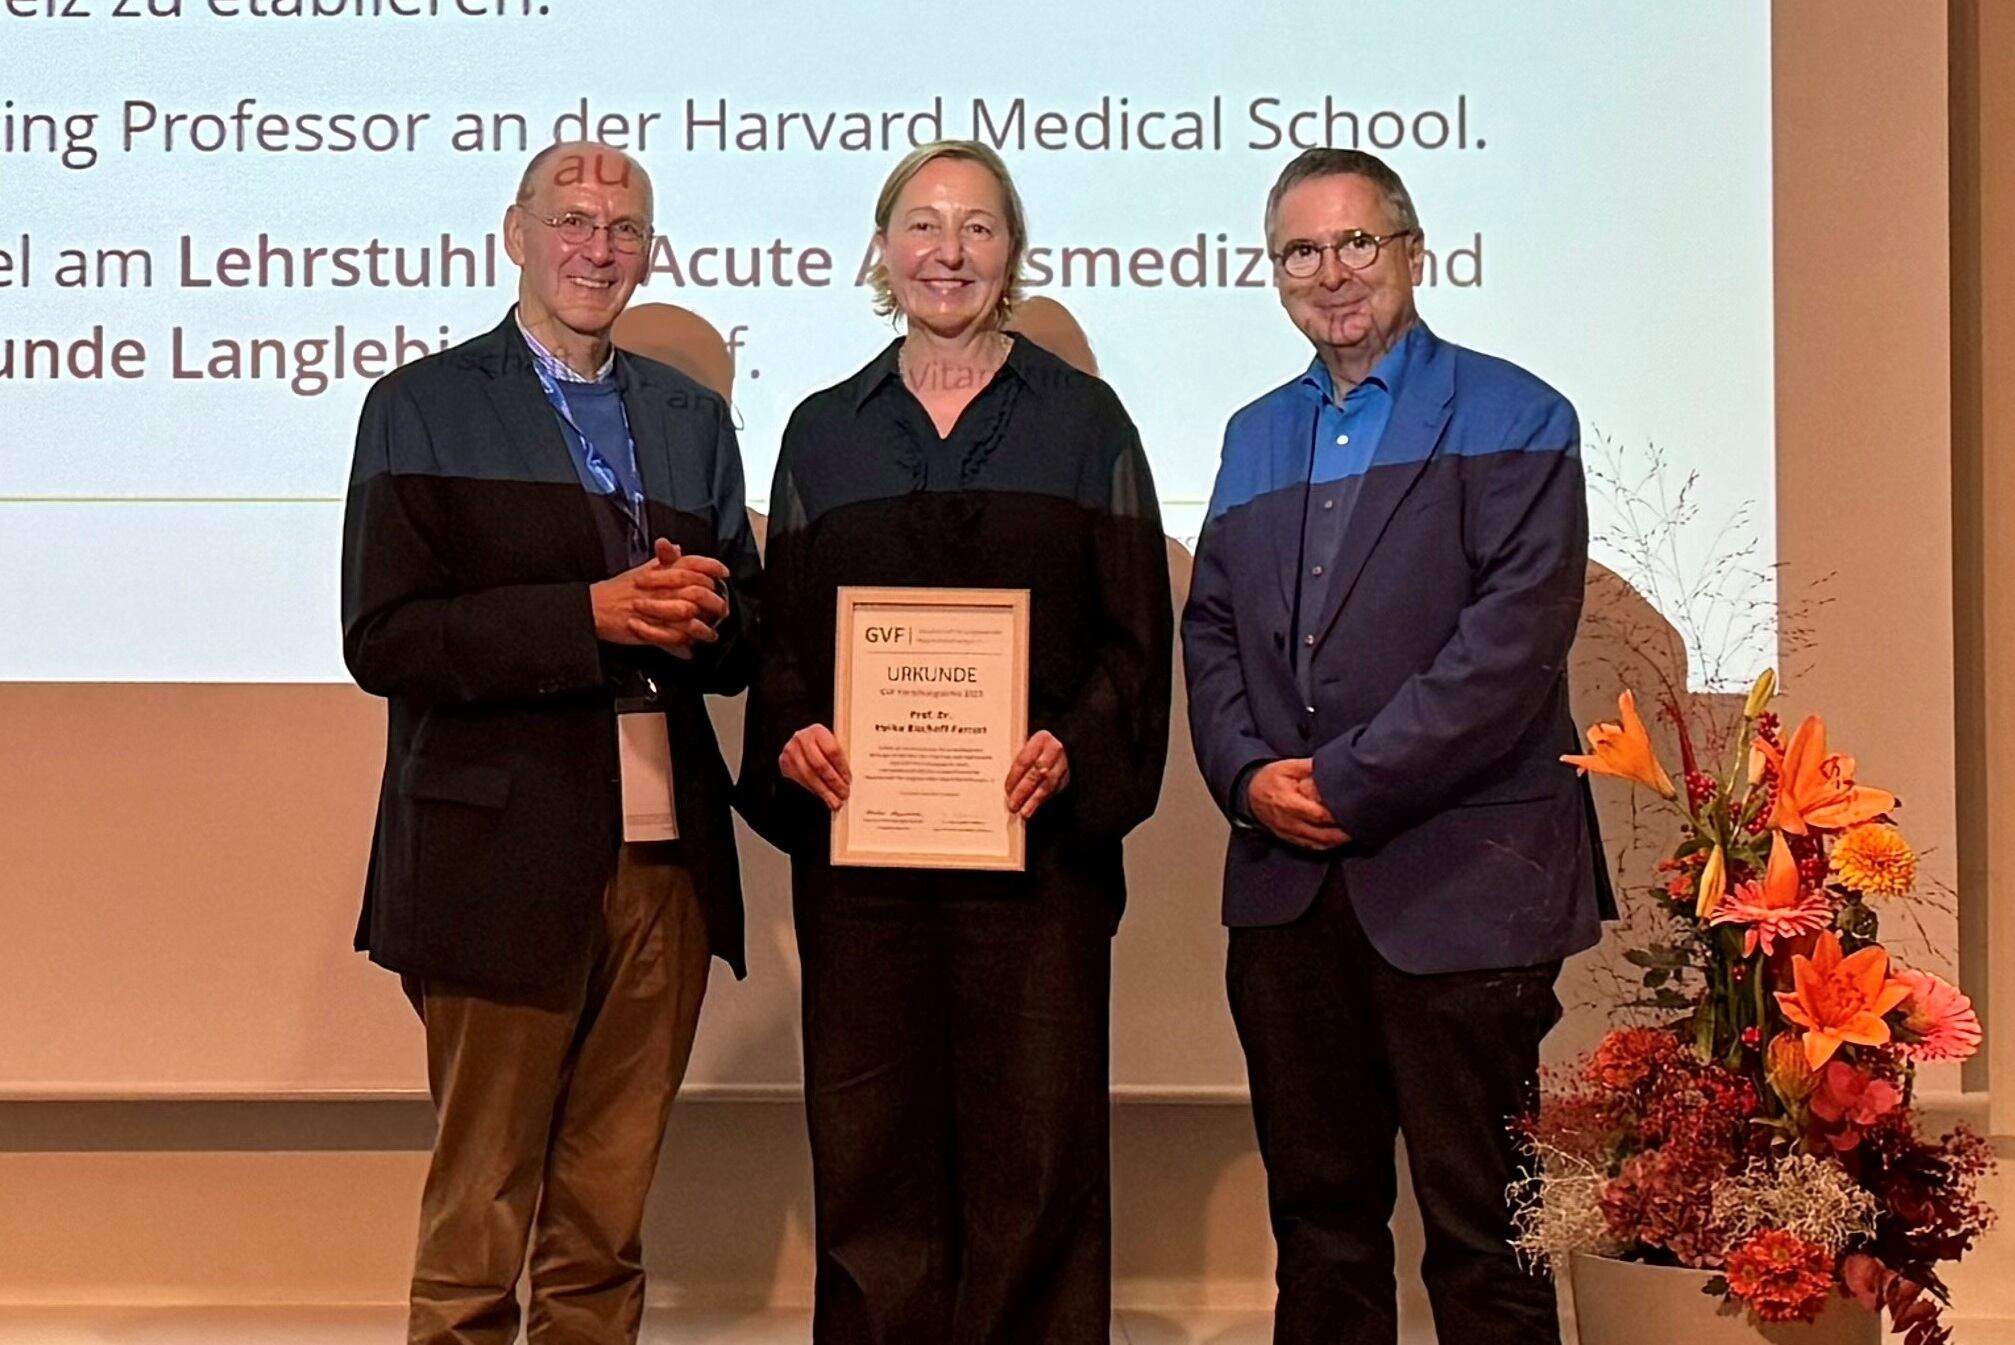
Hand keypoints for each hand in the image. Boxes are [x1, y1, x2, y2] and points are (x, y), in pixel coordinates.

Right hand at [591, 539, 730, 652]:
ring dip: (704, 625)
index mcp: (659, 571)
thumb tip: (678, 549)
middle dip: (714, 601)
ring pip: (689, 614)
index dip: (712, 567)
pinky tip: (692, 647)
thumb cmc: (617, 589)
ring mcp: (656, 608)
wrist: (593, 607)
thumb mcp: (642, 569)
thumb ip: (663, 561)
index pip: (691, 563)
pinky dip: (686, 643)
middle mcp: (660, 587)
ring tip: (711, 633)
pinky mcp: (650, 629)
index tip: (723, 573)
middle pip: (696, 589)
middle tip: (722, 608)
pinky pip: (674, 636)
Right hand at [780, 723, 849, 810]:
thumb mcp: (830, 744)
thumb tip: (848, 780)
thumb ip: (839, 758)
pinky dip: (815, 791)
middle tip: (843, 794)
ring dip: (824, 791)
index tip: (849, 780)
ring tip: (835, 801)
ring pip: (810, 776)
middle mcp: (802, 738)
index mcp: (818, 731)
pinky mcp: (784, 763)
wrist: (798, 742)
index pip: (832, 751)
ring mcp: (791, 751)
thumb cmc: (819, 745)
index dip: (842, 768)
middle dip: (834, 783)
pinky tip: (824, 796)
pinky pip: (801, 781)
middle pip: (820, 765)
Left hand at [1005, 731, 1069, 819]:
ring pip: (1047, 785)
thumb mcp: (1024, 747)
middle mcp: (1054, 750)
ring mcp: (1062, 764)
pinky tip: (1031, 809)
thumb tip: (998, 778)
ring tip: (1024, 812)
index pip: (1025, 759)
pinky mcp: (1066, 777)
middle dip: (1023, 791)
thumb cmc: (1034, 748)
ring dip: (1034, 800)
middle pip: (1036, 773)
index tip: (1007, 789)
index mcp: (1041, 738)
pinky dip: (1040, 802)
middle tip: (1013, 804)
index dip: (1015, 776)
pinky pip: (1053, 791)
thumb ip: (1014, 759)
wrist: (1056, 748)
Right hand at [1248, 758, 1348, 850]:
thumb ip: (1309, 767)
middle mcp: (1289, 822)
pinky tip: (1339, 840)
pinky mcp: (1290, 839)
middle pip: (1322, 834)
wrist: (1250, 794)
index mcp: (1288, 803)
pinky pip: (1312, 847)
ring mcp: (1290, 833)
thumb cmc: (1269, 779)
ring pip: (1319, 844)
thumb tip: (1330, 764)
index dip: (1336, 815)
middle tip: (1361, 825)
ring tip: (1354, 833)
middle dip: (1342, 832)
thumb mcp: (1286, 767)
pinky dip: (1327, 845)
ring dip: (1338, 841)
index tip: (1353, 810)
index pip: (1317, 814)